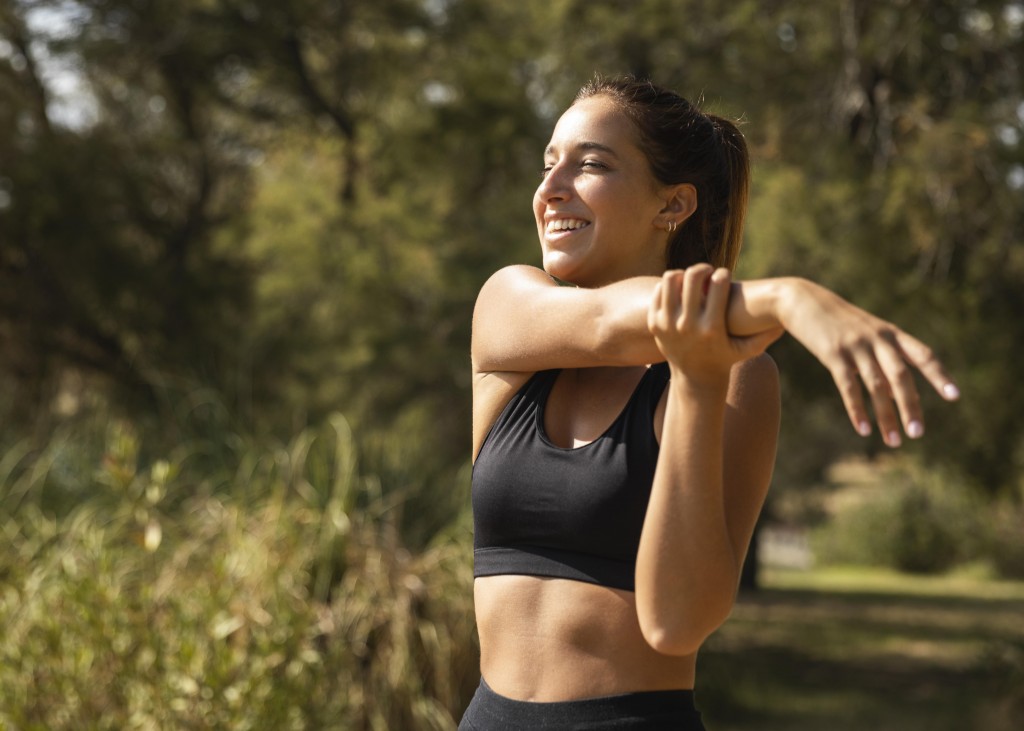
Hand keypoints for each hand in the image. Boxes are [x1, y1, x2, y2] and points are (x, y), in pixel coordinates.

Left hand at [648, 266, 783, 389]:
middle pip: (691, 277)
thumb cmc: (725, 358)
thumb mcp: (747, 349)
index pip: (717, 284)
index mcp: (712, 328)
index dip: (722, 274)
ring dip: (682, 274)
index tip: (724, 275)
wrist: (694, 378)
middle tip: (707, 272)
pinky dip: (669, 286)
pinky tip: (680, 291)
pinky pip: (659, 292)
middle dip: (702, 268)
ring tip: (692, 280)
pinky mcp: (655, 324)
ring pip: (670, 279)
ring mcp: (668, 324)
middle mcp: (687, 325)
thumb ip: (766, 335)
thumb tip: (785, 320)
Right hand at [777, 278, 959, 446]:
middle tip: (918, 433)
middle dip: (911, 406)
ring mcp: (855, 346)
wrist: (803, 300)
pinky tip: (864, 429)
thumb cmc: (839, 322)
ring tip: (894, 441)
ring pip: (876, 386)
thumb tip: (894, 394)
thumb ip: (884, 358)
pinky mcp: (832, 354)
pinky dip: (857, 410)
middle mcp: (878, 339)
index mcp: (892, 334)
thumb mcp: (868, 333)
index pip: (923, 355)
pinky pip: (848, 386)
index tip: (955, 397)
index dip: (939, 375)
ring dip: (886, 416)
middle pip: (901, 376)